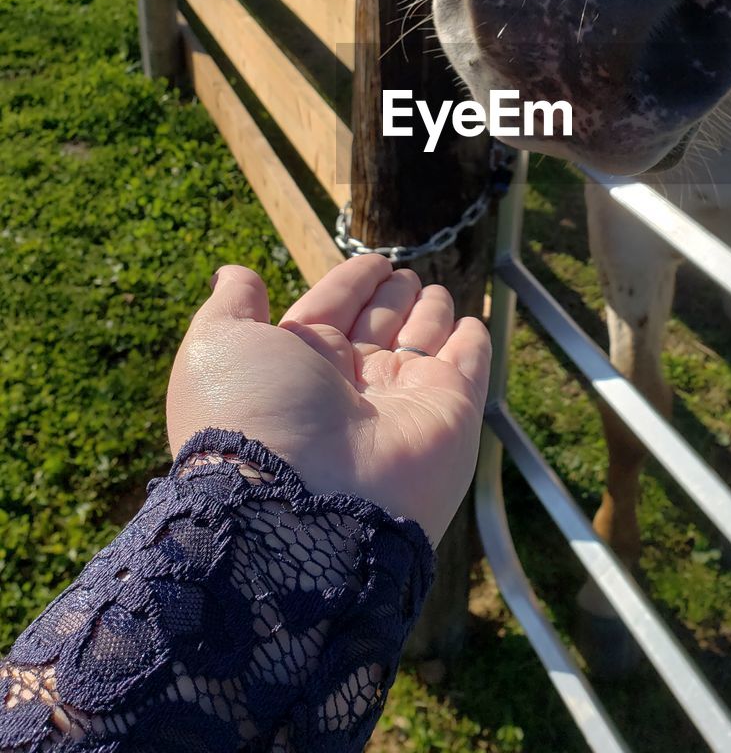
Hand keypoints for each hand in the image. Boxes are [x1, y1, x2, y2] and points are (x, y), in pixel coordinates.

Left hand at [166, 256, 490, 545]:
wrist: (301, 506)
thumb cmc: (252, 417)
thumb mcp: (219, 346)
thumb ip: (231, 305)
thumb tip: (234, 273)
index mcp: (296, 368)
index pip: (331, 312)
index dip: (351, 285)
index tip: (374, 263)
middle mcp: (350, 387)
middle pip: (378, 327)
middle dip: (392, 299)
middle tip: (405, 275)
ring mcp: (402, 403)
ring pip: (423, 344)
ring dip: (431, 314)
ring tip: (435, 290)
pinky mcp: (451, 414)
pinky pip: (467, 368)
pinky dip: (472, 344)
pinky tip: (472, 325)